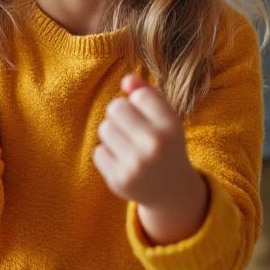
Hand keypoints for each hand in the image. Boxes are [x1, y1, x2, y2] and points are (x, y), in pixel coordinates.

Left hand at [94, 75, 199, 207]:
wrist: (170, 190)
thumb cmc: (164, 143)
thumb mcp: (164, 116)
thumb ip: (146, 93)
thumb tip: (127, 80)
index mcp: (171, 126)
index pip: (140, 95)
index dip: (139, 102)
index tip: (148, 115)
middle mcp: (156, 145)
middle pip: (116, 107)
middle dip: (120, 114)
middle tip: (132, 128)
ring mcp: (136, 165)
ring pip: (104, 128)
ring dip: (112, 133)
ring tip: (127, 144)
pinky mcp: (119, 180)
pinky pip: (98, 151)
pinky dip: (108, 154)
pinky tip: (123, 161)